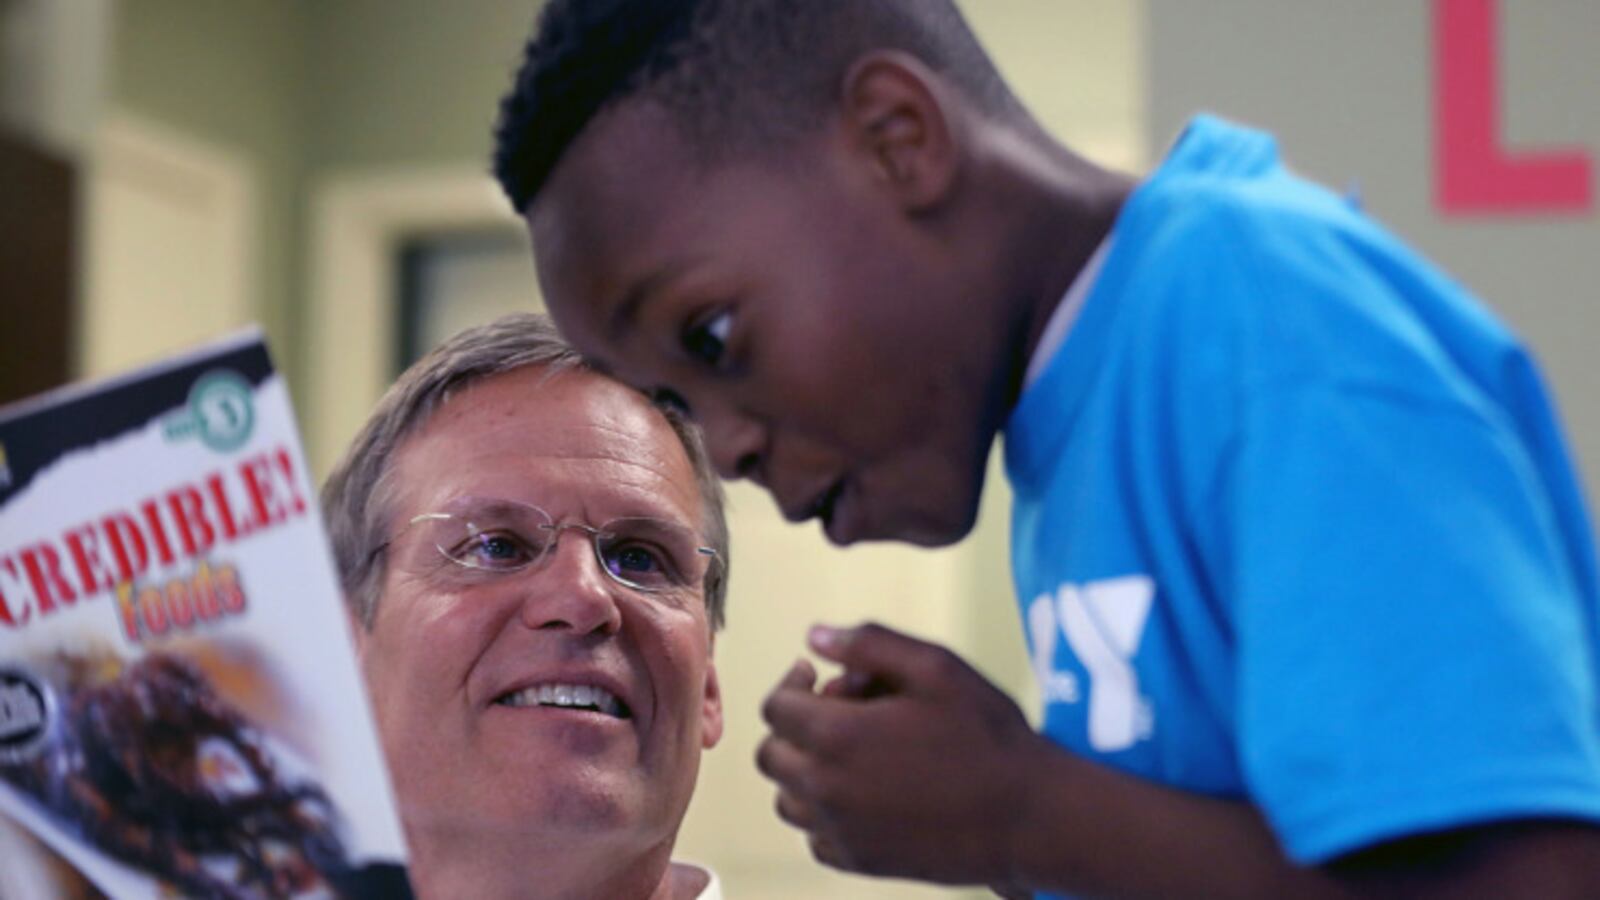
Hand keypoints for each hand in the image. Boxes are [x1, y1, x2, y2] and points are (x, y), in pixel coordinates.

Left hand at [757, 622, 1045, 885]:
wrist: (1028, 816)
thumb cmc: (987, 737)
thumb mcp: (935, 667)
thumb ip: (868, 644)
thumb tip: (814, 636)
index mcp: (837, 737)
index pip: (775, 707)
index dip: (791, 683)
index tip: (816, 676)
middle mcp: (826, 789)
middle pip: (771, 754)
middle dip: (793, 726)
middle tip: (837, 711)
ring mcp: (840, 831)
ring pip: (787, 799)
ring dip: (805, 770)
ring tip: (852, 752)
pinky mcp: (860, 862)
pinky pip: (815, 836)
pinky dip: (825, 812)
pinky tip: (865, 792)